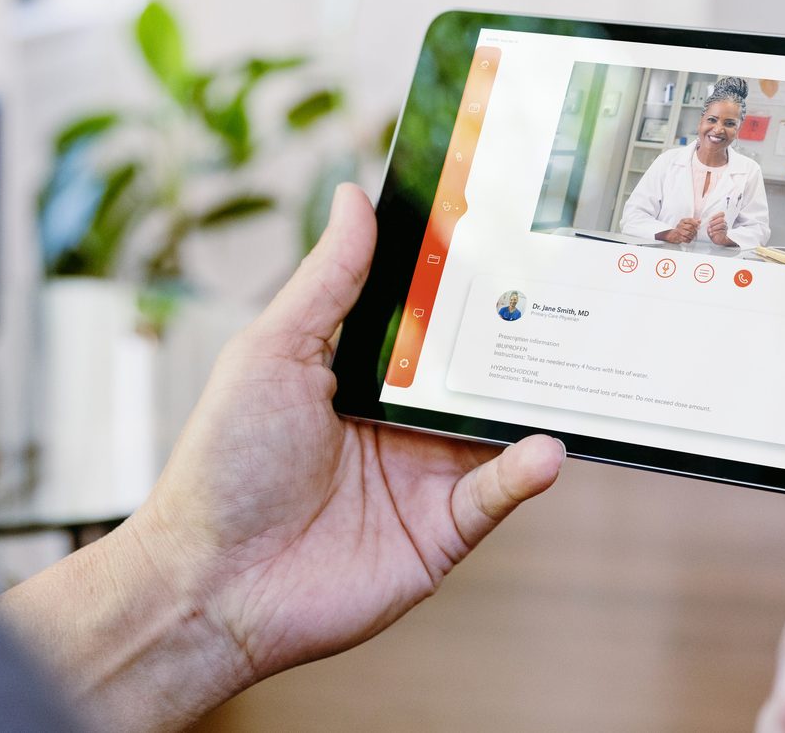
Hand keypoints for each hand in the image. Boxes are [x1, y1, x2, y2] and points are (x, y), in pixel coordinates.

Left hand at [0, 184, 564, 731]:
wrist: (210, 586)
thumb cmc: (222, 466)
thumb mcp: (272, 354)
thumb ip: (327, 283)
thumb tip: (354, 198)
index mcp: (359, 373)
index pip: (426, 315)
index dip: (461, 275)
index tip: (507, 226)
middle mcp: (398, 421)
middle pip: (473, 366)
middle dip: (518, 329)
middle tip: (568, 285)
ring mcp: (423, 475)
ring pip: (495, 426)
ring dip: (535, 399)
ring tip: (574, 362)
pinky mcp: (439, 533)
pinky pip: (493, 495)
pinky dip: (523, 472)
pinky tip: (543, 448)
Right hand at [665, 217, 700, 242]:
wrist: (673, 234)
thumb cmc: (682, 228)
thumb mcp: (687, 223)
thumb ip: (693, 222)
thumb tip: (699, 221)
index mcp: (683, 221)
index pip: (690, 220)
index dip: (695, 223)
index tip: (698, 226)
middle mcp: (680, 225)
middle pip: (690, 227)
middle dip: (694, 230)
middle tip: (695, 232)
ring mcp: (679, 231)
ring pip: (688, 234)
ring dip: (692, 236)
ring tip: (692, 236)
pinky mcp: (679, 237)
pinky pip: (686, 239)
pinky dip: (689, 240)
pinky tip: (689, 239)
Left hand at [707, 212, 734, 246]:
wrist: (716, 238)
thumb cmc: (712, 230)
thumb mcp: (709, 225)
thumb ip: (707, 222)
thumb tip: (700, 220)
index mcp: (720, 218)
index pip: (722, 213)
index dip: (716, 215)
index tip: (711, 219)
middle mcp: (723, 222)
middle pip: (722, 219)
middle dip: (714, 222)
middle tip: (709, 225)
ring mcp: (725, 227)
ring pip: (722, 225)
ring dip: (715, 227)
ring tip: (710, 230)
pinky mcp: (725, 232)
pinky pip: (721, 231)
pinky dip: (715, 232)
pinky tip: (711, 234)